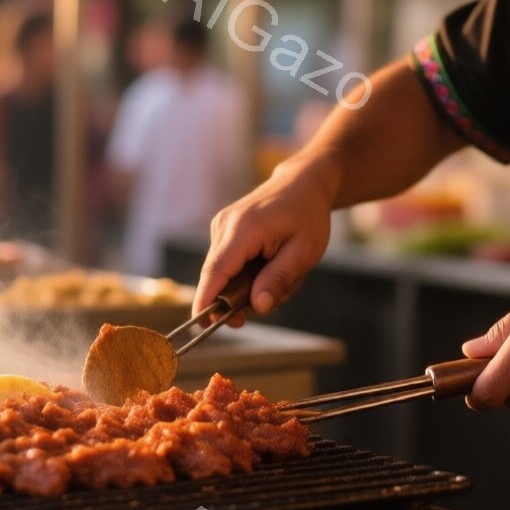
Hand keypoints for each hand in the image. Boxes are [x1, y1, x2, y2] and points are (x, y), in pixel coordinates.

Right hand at [194, 158, 336, 326]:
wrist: (303, 183)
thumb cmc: (307, 214)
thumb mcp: (303, 251)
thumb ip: (279, 279)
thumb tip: (257, 306)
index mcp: (243, 229)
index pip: (216, 271)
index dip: (207, 301)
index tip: (202, 326)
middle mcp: (224, 226)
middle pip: (218, 277)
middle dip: (244, 297)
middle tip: (282, 291)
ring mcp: (221, 227)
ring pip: (225, 274)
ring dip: (252, 284)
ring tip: (284, 269)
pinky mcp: (223, 231)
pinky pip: (229, 265)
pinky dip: (250, 273)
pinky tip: (272, 263)